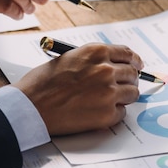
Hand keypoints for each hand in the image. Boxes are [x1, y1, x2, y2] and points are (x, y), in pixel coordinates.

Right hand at [15, 43, 143, 133]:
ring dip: (124, 97)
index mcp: (96, 52)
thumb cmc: (43, 83)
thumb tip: (110, 64)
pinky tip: (99, 112)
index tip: (137, 65)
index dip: (134, 60)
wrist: (31, 106)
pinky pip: (122, 113)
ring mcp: (109, 93)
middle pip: (132, 74)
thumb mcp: (69, 58)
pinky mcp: (107, 114)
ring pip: (132, 94)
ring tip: (109, 100)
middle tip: (124, 85)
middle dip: (129, 79)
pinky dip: (114, 113)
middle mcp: (106, 70)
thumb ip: (92, 60)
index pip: (127, 54)